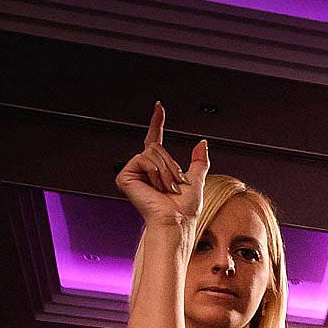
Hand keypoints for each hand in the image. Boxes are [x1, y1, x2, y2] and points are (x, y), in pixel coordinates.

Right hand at [115, 102, 209, 229]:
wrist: (177, 221)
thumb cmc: (185, 209)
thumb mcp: (197, 181)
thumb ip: (199, 162)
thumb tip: (202, 143)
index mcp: (158, 168)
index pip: (155, 139)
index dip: (157, 122)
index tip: (159, 106)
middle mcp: (143, 168)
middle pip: (157, 147)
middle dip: (171, 165)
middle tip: (174, 184)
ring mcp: (133, 172)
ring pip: (152, 152)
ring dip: (166, 171)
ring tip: (166, 188)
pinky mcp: (125, 177)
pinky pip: (143, 159)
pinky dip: (156, 173)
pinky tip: (156, 187)